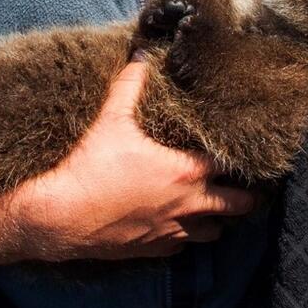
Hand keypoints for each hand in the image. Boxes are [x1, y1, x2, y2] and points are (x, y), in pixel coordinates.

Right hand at [0, 58, 255, 261]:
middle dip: (245, 196)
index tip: (243, 151)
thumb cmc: (91, 166)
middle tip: (247, 186)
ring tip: (213, 205)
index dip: (240, 158)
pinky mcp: (154, 251)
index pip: (231, 165)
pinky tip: (177, 223)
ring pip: (214, 232)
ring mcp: (172, 231)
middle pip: (238, 205)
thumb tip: (141, 57)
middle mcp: (188, 205)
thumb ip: (130, 85)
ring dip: (217, 218)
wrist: (60, 217)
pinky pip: (183, 247)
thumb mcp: (111, 119)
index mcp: (186, 172)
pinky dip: (185, 236)